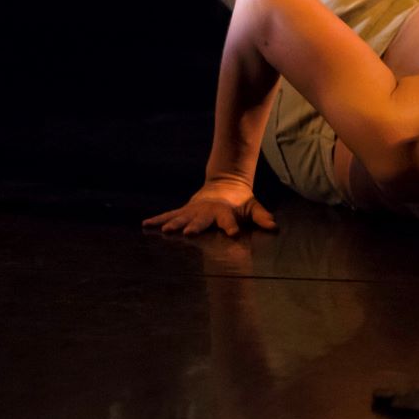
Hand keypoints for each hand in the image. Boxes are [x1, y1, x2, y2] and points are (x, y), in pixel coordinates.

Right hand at [143, 179, 277, 237]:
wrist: (225, 184)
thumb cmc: (241, 201)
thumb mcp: (253, 207)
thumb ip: (262, 217)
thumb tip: (274, 226)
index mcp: (224, 211)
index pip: (228, 219)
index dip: (231, 226)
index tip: (233, 233)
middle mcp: (207, 210)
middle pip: (201, 219)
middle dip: (195, 226)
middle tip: (189, 233)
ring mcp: (194, 210)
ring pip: (182, 217)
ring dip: (174, 224)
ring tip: (165, 231)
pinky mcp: (185, 210)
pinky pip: (170, 215)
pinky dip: (158, 220)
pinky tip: (145, 224)